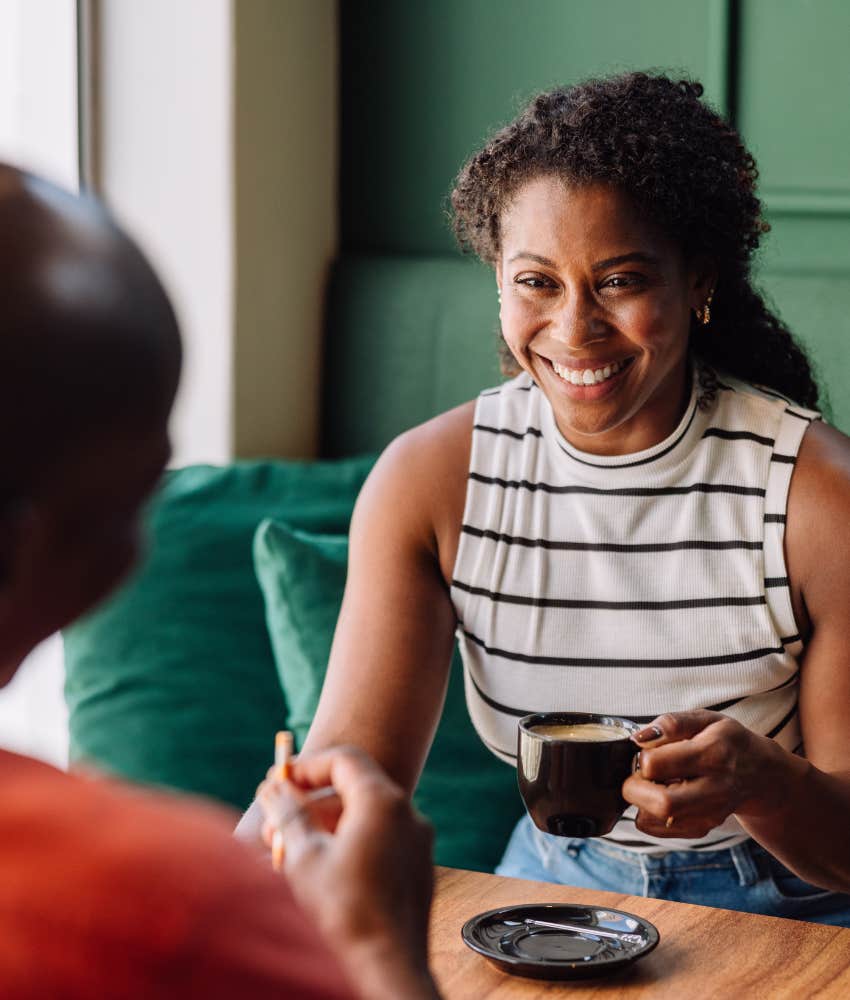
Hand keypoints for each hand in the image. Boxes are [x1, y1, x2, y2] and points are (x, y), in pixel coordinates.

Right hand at [257, 745, 437, 999]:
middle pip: (355, 788)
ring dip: (329, 825)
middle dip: (312, 802)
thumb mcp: (304, 856)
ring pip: (367, 816)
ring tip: (293, 851)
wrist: (387, 967)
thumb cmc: (342, 911)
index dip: (309, 766)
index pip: (344, 759)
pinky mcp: (418, 867)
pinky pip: (382, 840)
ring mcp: (418, 841)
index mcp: (382, 801)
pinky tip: (324, 870)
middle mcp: (408, 813)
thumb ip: (289, 813)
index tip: (281, 781)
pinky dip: (352, 843)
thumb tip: (274, 788)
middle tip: (278, 822)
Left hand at [622, 710, 784, 838]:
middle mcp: (715, 788)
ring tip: (652, 783)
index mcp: (712, 753)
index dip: (641, 758)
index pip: (657, 765)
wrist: (760, 773)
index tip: (645, 751)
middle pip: (662, 803)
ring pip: (659, 820)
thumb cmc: (727, 741)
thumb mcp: (706, 719)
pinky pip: (662, 830)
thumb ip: (671, 723)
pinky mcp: (703, 828)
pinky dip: (649, 815)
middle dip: (635, 788)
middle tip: (638, 774)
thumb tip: (639, 738)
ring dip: (641, 802)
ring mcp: (710, 813)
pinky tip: (659, 796)